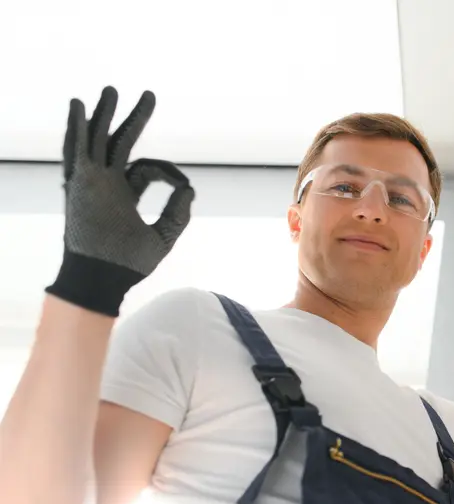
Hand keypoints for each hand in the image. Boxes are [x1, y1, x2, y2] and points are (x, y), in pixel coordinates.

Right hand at [44, 86, 194, 316]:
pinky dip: (79, 128)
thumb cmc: (129, 264)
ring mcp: (92, 181)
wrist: (103, 278)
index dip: (168, 172)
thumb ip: (178, 213)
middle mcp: (107, 183)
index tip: (182, 184)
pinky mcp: (80, 183)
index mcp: (126, 194)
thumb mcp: (163, 236)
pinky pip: (78, 150)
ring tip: (112, 90)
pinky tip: (80, 107)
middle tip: (149, 95)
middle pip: (121, 141)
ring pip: (99, 139)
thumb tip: (190, 187)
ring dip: (105, 114)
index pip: (147, 167)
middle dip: (134, 118)